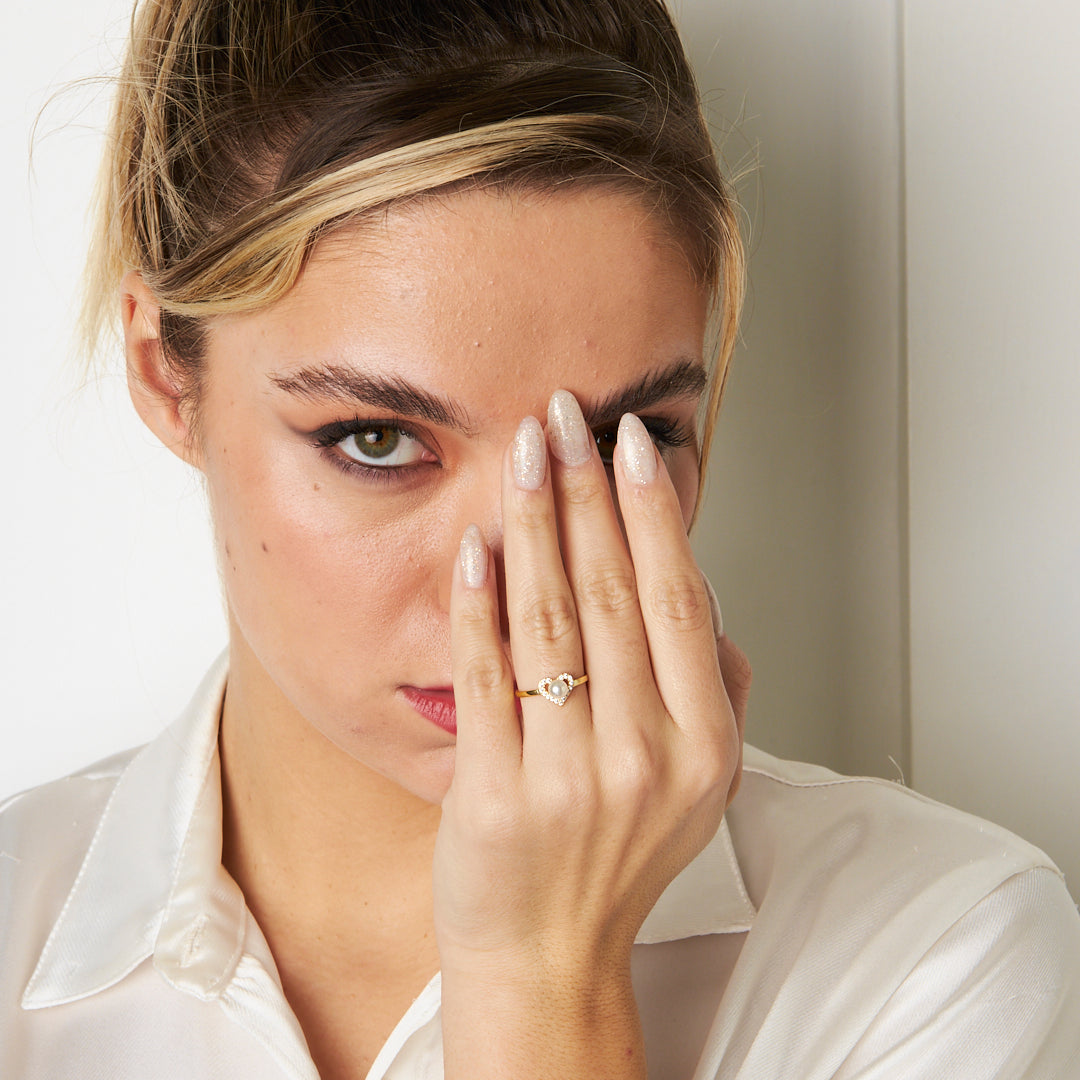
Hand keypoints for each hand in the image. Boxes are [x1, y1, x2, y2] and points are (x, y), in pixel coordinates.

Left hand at [435, 390, 745, 1077]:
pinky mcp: (493, 794)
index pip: (677, 598)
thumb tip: (696, 587)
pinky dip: (477, 601)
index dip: (653, 511)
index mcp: (703, 745)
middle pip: (612, 591)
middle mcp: (644, 758)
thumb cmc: (618, 858)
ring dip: (532, 521)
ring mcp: (567, 779)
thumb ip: (714, 686)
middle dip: (585, 490)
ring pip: (549, 618)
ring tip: (522, 453)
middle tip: (567, 418)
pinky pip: (483, 674)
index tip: (632, 444)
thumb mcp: (701, 781)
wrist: (550, 954)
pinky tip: (475, 543)